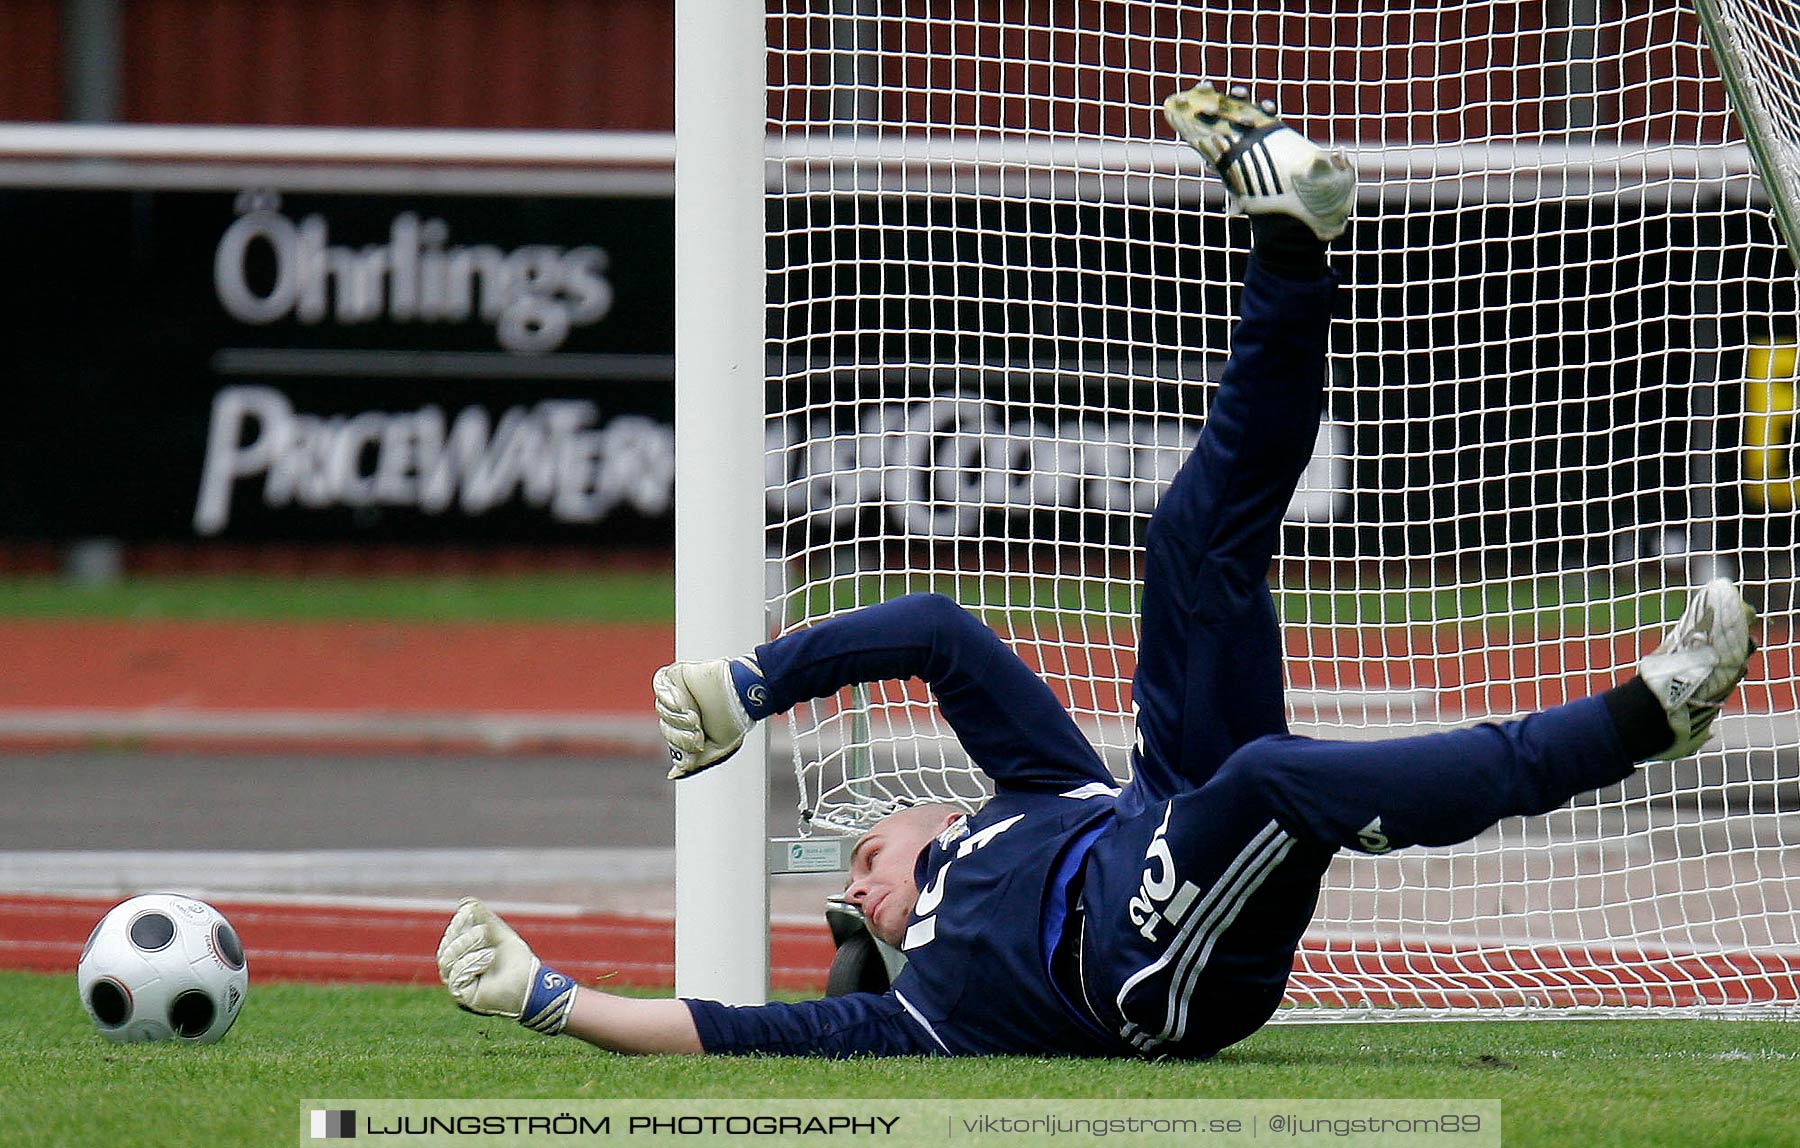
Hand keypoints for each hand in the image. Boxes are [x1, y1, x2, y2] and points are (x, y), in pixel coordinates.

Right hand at [436, 897, 576, 1033]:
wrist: (529, 982)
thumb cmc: (515, 959)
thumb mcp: (498, 933)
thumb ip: (483, 918)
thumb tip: (465, 902)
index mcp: (462, 956)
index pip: (449, 939)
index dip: (457, 925)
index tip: (468, 912)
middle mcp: (456, 970)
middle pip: (445, 950)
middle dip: (462, 937)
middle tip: (482, 930)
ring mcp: (458, 984)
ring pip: (447, 961)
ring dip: (466, 947)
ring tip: (488, 943)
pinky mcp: (463, 996)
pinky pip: (456, 976)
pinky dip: (470, 962)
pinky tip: (487, 957)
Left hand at [653, 658, 753, 778]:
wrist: (741, 694)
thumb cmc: (734, 721)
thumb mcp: (716, 751)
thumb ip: (694, 764)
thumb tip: (672, 774)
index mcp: (690, 727)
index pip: (673, 741)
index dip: (681, 745)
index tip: (699, 743)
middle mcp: (682, 711)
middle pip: (666, 728)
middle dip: (680, 735)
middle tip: (698, 732)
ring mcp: (678, 692)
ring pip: (662, 710)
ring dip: (677, 719)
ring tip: (694, 717)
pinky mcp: (676, 676)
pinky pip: (659, 687)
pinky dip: (668, 698)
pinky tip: (682, 703)